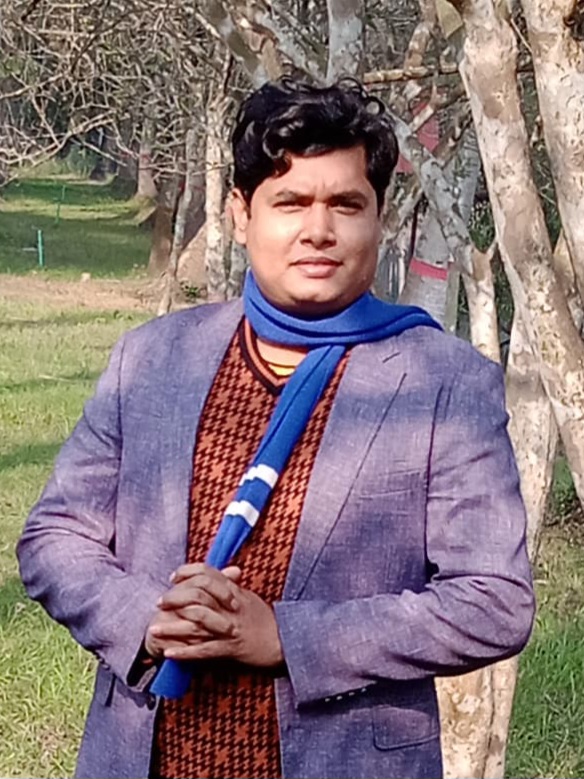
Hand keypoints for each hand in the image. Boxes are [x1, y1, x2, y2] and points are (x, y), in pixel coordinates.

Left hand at [147, 563, 283, 667]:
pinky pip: (204, 650)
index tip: (173, 578)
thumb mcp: (248, 596)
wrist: (285, 640)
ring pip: (196, 624)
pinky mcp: (231, 648)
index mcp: (234, 591)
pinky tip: (170, 653)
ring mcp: (230, 627)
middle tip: (159, 603)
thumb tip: (219, 573)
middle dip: (174, 599)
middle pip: (197, 596)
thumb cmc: (265, 618)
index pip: (207, 573)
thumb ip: (231, 585)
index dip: (187, 573)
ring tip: (153, 631)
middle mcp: (230, 606)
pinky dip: (186, 652)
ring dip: (172, 628)